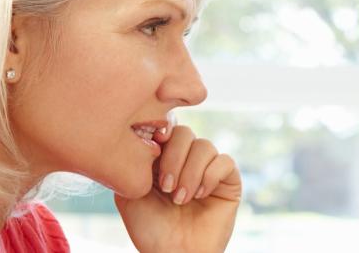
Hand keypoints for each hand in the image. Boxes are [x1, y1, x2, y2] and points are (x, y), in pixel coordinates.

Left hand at [115, 125, 241, 252]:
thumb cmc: (150, 230)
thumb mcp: (129, 193)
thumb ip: (134, 164)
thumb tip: (150, 139)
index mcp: (163, 159)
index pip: (165, 130)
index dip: (161, 132)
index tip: (155, 144)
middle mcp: (187, 160)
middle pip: (185, 133)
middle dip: (174, 157)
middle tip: (166, 186)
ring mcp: (209, 170)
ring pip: (205, 146)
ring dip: (190, 172)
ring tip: (180, 199)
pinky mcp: (229, 182)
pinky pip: (225, 162)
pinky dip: (210, 176)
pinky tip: (200, 195)